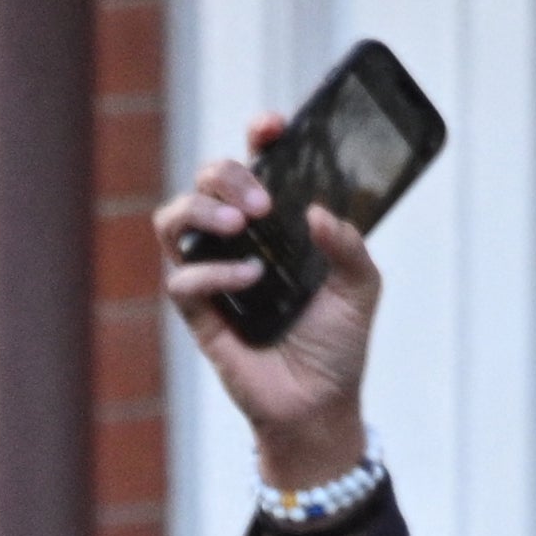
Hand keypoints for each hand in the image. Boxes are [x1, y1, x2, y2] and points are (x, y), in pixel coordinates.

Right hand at [151, 132, 380, 471]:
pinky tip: (251, 280)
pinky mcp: (198, 313)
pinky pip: (182, 279)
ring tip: (240, 227)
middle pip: (207, 179)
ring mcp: (213, 273)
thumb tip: (316, 213)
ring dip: (201, 210)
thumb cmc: (338, 345)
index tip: (271, 128)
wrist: (320, 406)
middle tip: (261, 204)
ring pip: (173, 218)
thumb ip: (350, 246)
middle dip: (227, 175)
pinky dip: (213, 273)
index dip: (259, 137)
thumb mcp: (362, 287)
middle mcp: (239, 240)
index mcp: (277, 223)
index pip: (257, 163)